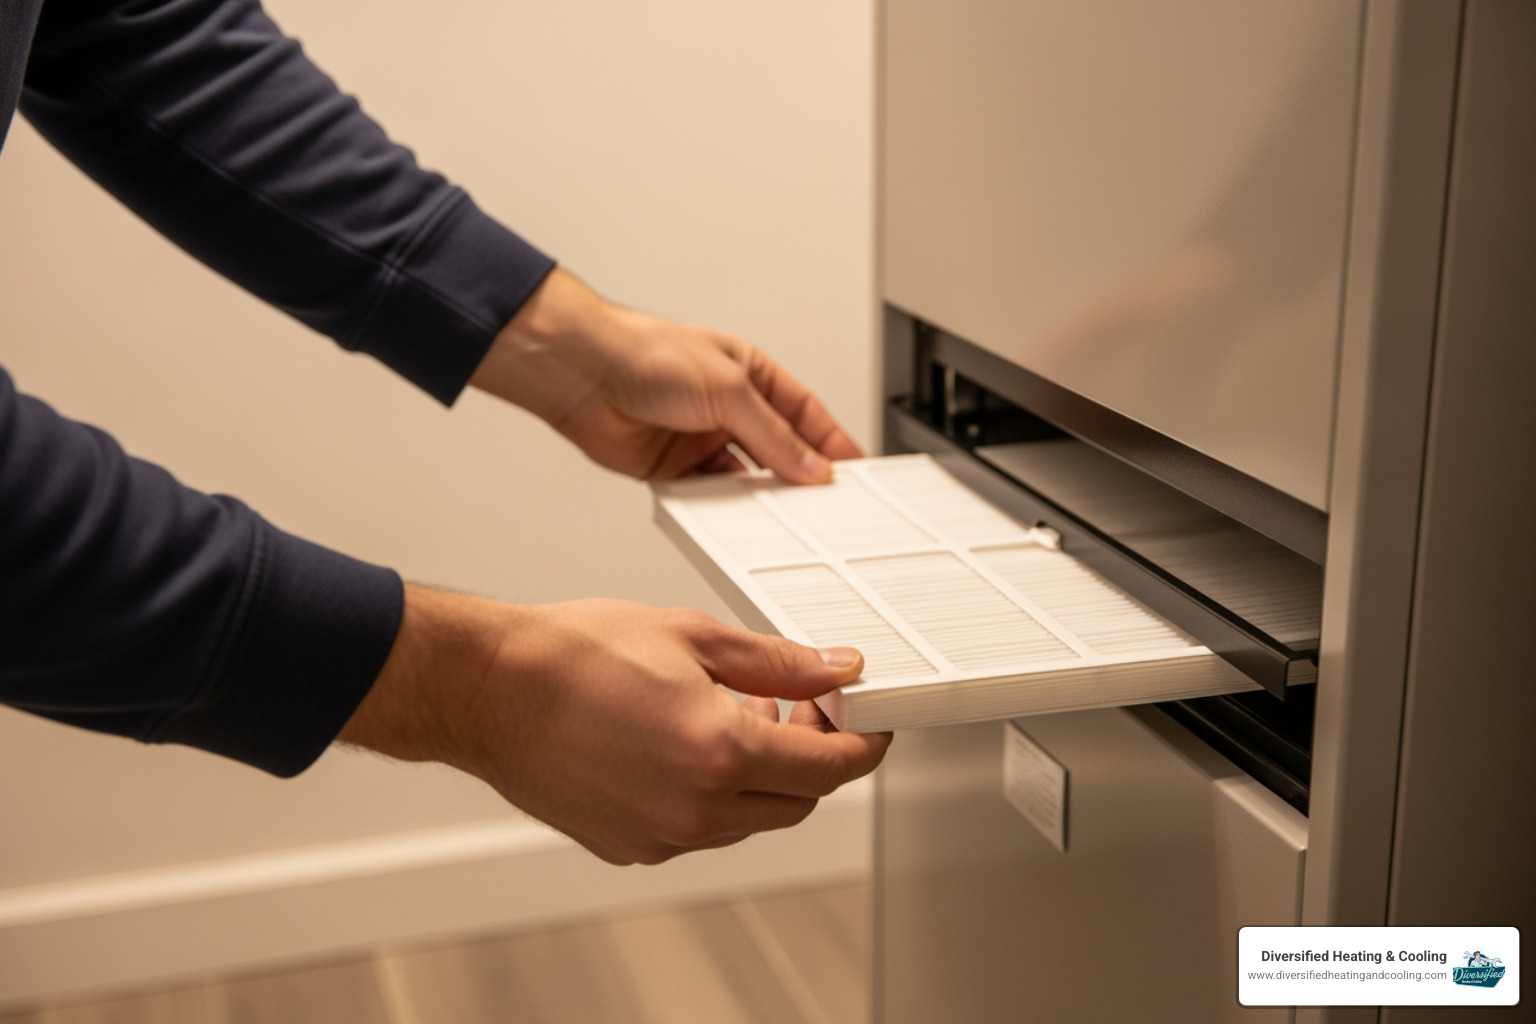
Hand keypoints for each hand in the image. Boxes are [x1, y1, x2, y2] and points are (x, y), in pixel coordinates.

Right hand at [339, 585, 890, 864]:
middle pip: (799, 801)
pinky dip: (715, 793)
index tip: (866, 721)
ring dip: (764, 774)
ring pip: (751, 818)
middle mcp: (696, 808)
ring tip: (737, 715)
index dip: (862, 742)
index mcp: (721, 752)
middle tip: (800, 704)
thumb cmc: (573, 654)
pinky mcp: (630, 847)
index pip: (831, 768)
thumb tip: (835, 670)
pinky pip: (701, 828)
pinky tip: (690, 744)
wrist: (488, 689)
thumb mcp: (693, 636)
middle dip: (814, 755)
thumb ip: (777, 663)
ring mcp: (661, 837)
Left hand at [469, 268, 862, 482]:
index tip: (854, 472)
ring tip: (786, 519)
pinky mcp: (673, 469)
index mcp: (750, 374)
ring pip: (746, 479)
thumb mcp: (729, 390)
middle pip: (778, 450)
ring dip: (763, 499)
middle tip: (828, 506)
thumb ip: (773, 435)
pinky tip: (737, 520)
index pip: (804, 413)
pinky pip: (709, 497)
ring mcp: (700, 438)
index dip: (831, 443)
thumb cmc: (646, 352)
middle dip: (802, 477)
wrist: (581, 372)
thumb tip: (811, 467)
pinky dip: (723, 511)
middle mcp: (727, 407)